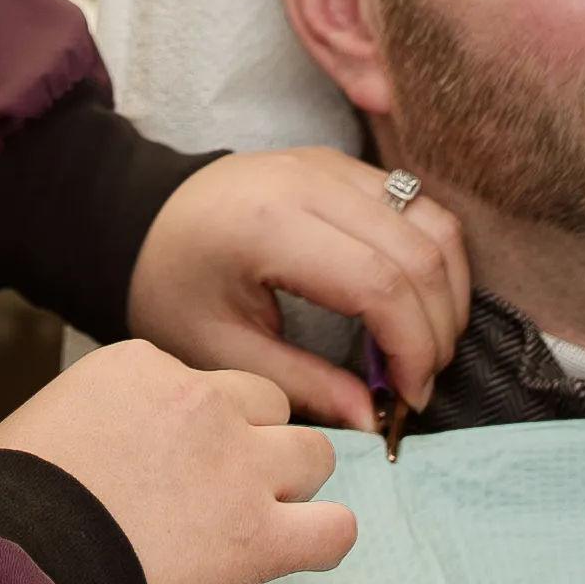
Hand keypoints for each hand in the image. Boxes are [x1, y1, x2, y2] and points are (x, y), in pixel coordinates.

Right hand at [0, 342, 351, 583]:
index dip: (190, 429)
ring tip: (258, 519)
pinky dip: (324, 540)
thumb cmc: (8, 508)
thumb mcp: (47, 424)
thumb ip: (101, 420)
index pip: (201, 383)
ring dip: (292, 484)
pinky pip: (334, 529)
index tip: (164, 465)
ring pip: (314, 453)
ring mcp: (237, 468)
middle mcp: (200, 402)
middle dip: (250, 443)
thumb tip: (112, 452)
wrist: (9, 567)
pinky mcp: (258, 537)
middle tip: (215, 490)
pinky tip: (299, 551)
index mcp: (142, 367)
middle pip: (265, 406)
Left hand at [123, 147, 470, 432]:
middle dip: (437, 327)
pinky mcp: (342, 163)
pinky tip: (415, 303)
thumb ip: (302, 384)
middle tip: (420, 381)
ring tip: (424, 346)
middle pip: (419, 251)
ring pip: (432, 220)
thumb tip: (372, 420)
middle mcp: (311, 181)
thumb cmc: (171, 286)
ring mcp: (331, 163)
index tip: (408, 399)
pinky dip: (432, 257)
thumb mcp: (221, 350)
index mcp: (271, 226)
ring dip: (447, 290)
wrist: (138, 217)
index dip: (412, 348)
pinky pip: (416, 203)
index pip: (380, 284)